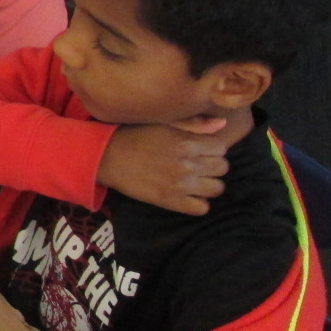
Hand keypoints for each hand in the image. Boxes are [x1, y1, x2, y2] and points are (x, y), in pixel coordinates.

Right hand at [97, 117, 230, 214]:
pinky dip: (198, 203)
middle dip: (213, 165)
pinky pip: (201, 208)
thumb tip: (222, 123)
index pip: (221, 148)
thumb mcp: (164, 123)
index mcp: (186, 142)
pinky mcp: (170, 201)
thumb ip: (194, 124)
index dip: (213, 148)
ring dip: (209, 184)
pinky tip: (188, 195)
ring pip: (217, 188)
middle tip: (198, 164)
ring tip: (195, 180)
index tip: (201, 149)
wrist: (108, 157)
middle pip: (222, 168)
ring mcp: (179, 184)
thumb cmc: (136, 136)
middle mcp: (187, 164)